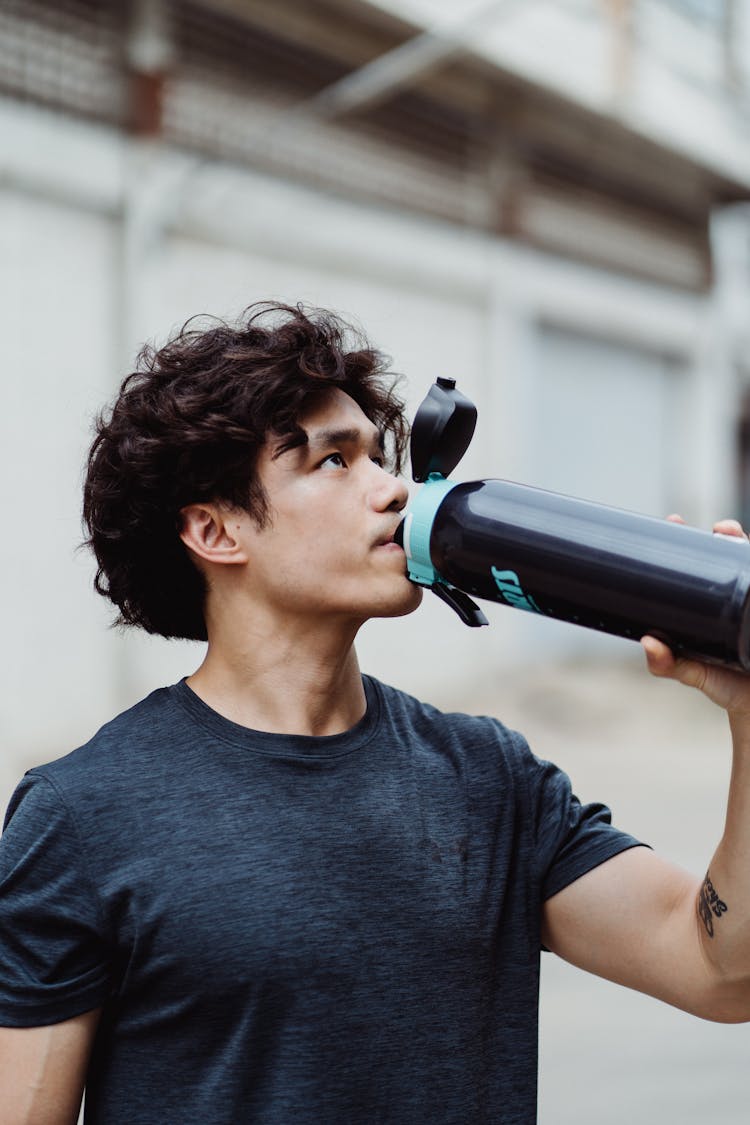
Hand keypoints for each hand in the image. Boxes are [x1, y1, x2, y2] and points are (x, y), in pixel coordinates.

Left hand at [641, 517, 749, 717]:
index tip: (674, 521)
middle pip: (734, 553)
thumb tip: (648, 642)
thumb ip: (666, 662)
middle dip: (728, 533)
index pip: (700, 562)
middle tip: (721, 530)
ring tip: (736, 536)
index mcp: (713, 602)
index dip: (688, 539)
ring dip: (748, 545)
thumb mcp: (690, 671)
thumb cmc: (722, 684)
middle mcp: (738, 595)